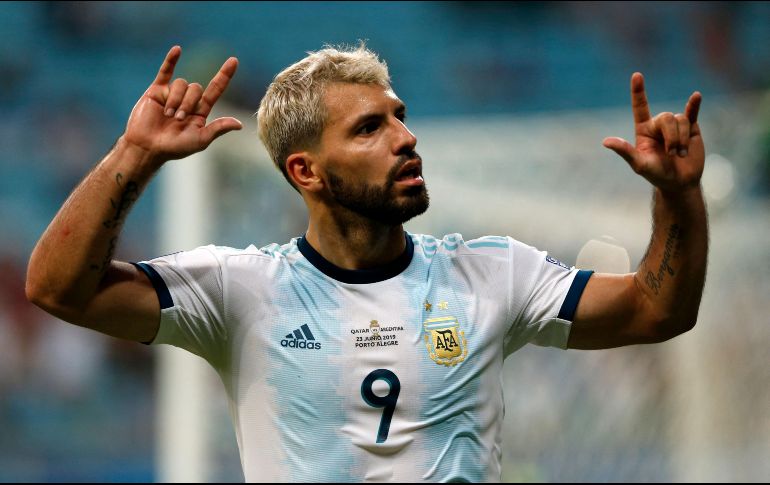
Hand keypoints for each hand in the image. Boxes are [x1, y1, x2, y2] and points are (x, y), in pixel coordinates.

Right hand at [123, 46, 242, 161]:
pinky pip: (165, 71)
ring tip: (167, 115)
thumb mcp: (200, 140)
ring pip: (181, 84)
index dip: (224, 76)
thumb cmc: (175, 147)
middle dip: (187, 103)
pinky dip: (171, 60)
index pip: (215, 90)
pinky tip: (177, 50)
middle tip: (177, 119)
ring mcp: (172, 94)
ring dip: (175, 100)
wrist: (148, 147)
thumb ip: (218, 129)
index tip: (234, 61)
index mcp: (201, 111)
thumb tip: (240, 124)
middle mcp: (188, 100)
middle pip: (196, 88)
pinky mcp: (157, 91)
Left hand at [603, 73, 703, 193]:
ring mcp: (675, 125)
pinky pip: (692, 113)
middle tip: (672, 154)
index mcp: (643, 130)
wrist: (680, 182)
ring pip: (681, 121)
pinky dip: (695, 104)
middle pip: (667, 118)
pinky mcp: (691, 128)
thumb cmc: (657, 174)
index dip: (638, 91)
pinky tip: (696, 96)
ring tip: (680, 154)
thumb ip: (625, 151)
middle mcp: (658, 125)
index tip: (637, 75)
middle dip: (672, 137)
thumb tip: (605, 141)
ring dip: (682, 140)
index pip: (640, 107)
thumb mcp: (639, 164)